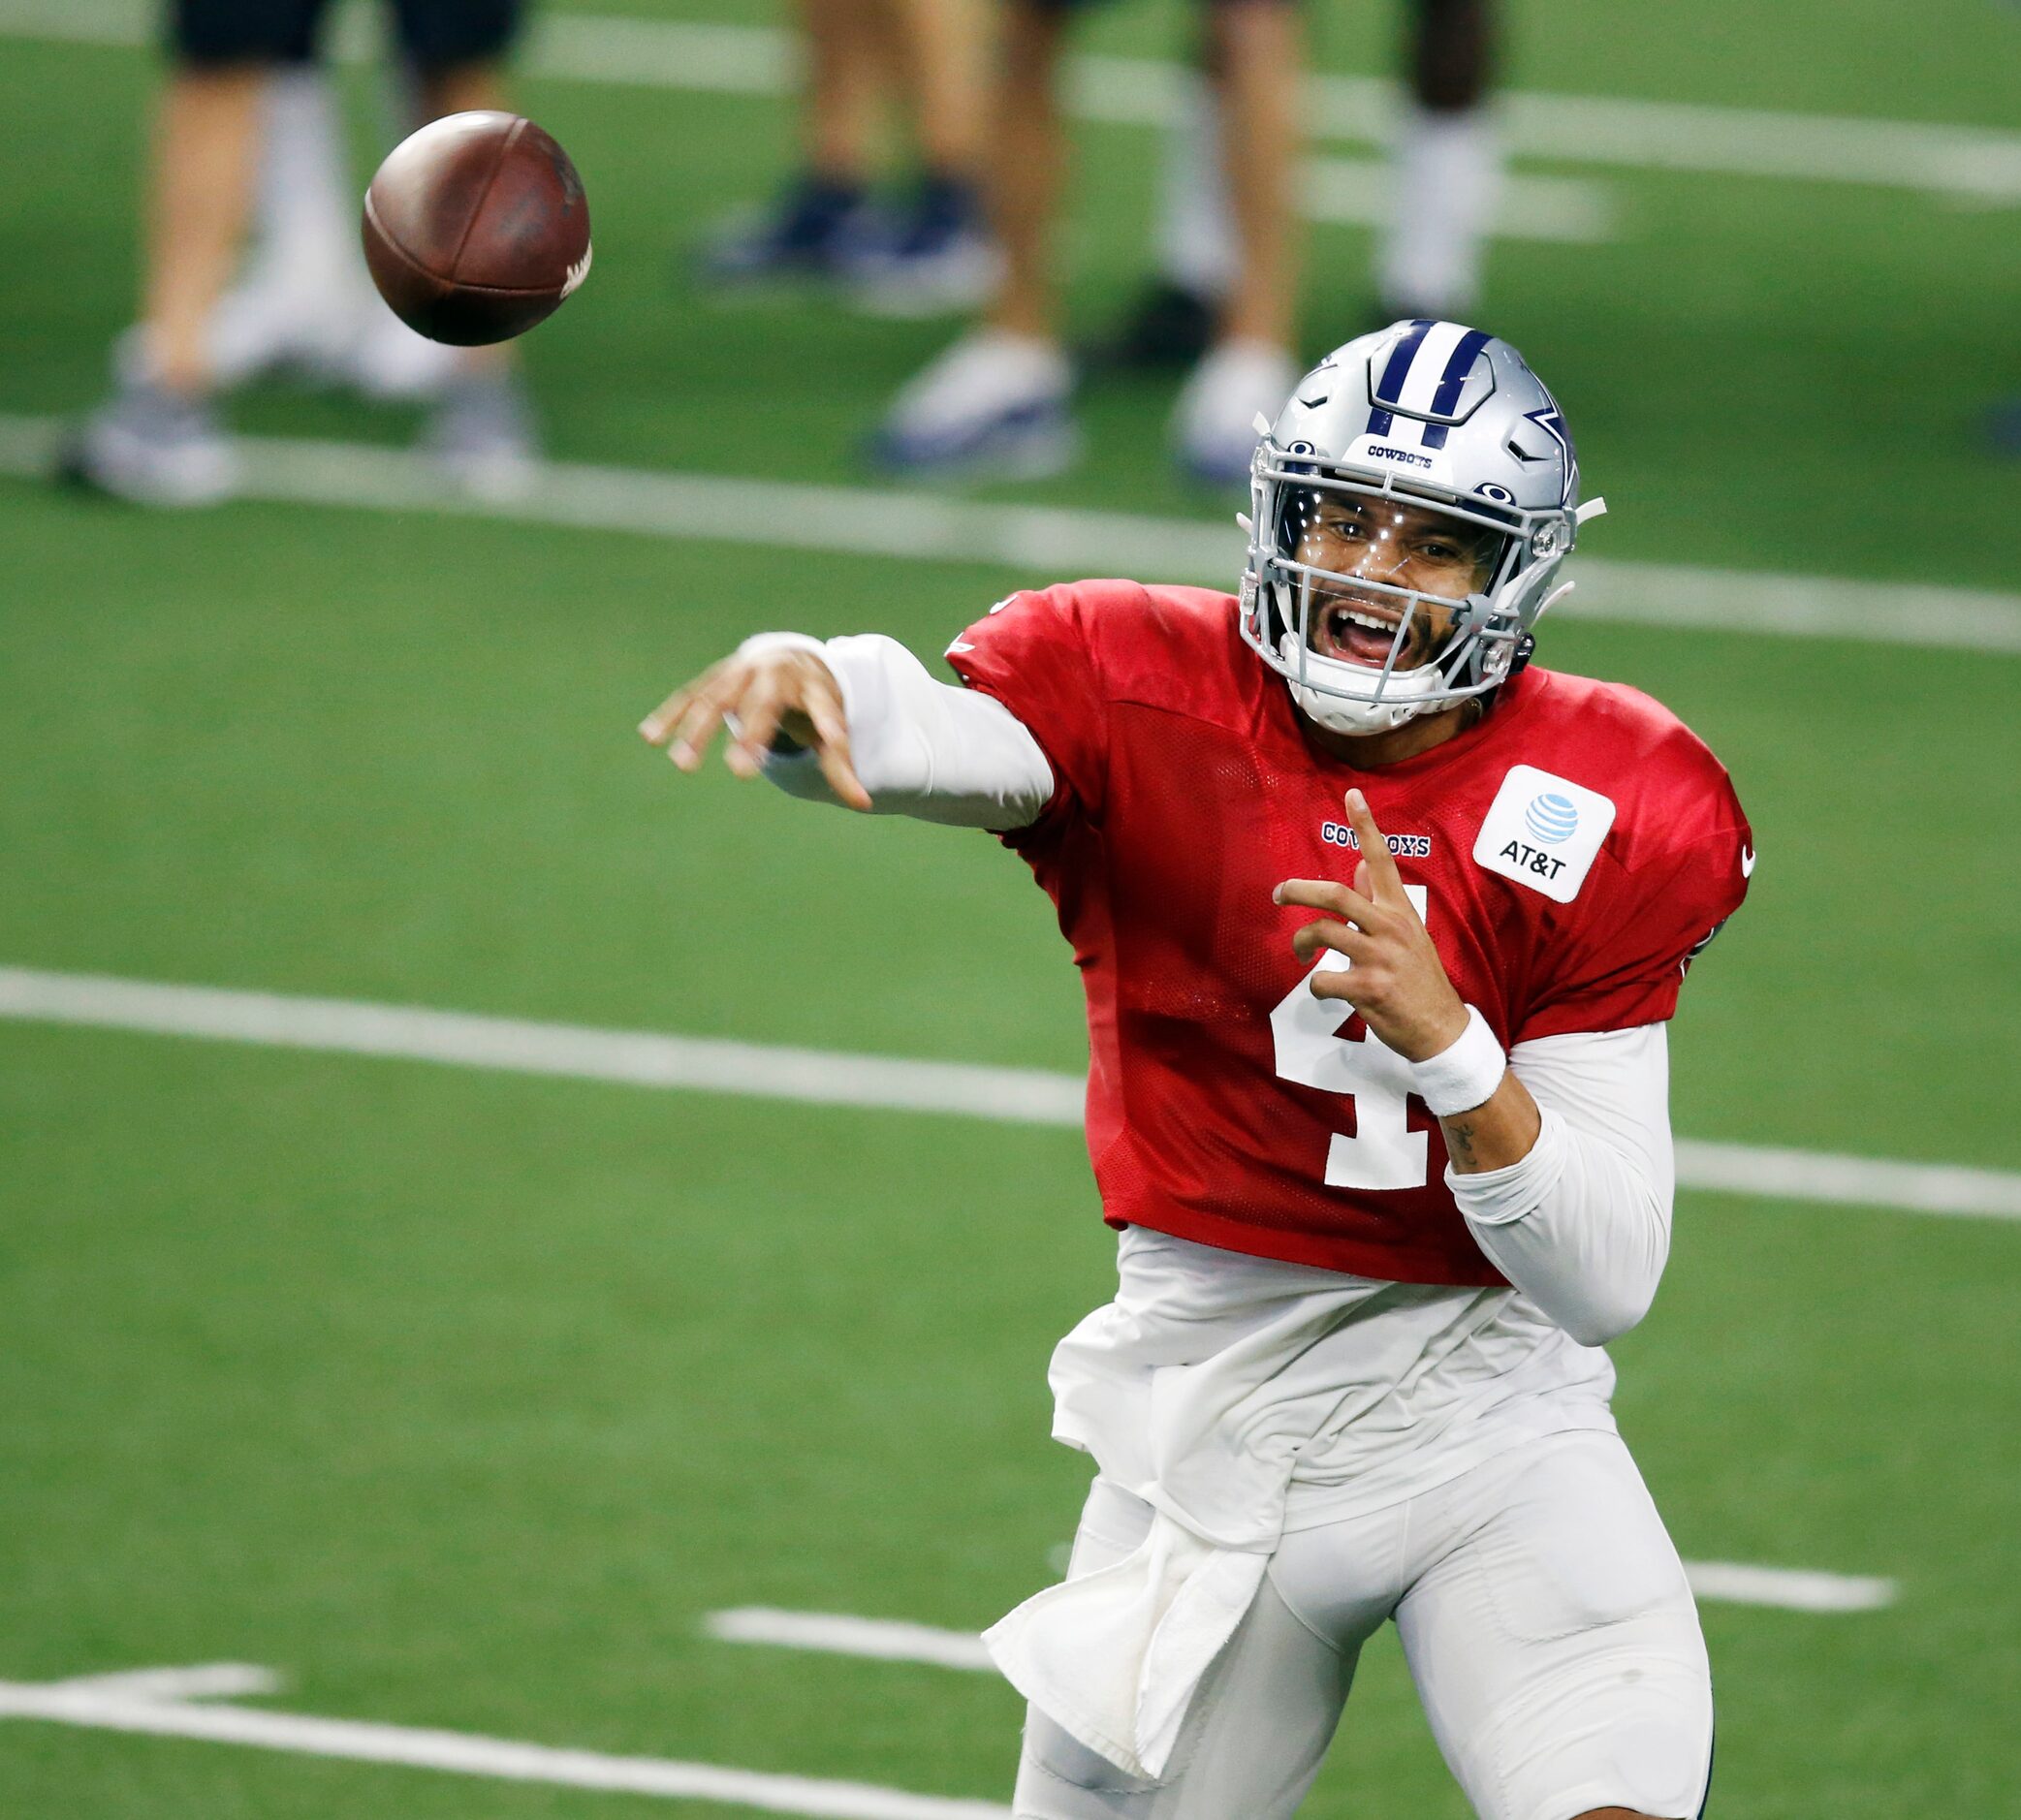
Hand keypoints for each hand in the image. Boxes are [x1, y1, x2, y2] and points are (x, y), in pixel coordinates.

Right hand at [638, 642, 870, 810]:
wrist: (790, 658)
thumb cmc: (813, 702)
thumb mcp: (830, 728)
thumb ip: (841, 764)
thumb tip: (864, 805)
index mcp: (810, 685)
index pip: (819, 708)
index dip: (823, 726)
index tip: (823, 746)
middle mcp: (773, 674)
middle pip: (762, 703)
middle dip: (751, 734)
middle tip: (740, 773)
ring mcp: (740, 673)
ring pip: (717, 699)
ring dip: (698, 731)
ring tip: (682, 765)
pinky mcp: (716, 678)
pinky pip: (690, 696)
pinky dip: (671, 715)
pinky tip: (650, 737)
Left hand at [1273, 788, 1467, 1062]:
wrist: (1442, 1030)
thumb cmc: (1419, 979)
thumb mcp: (1407, 933)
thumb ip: (1379, 899)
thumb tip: (1357, 865)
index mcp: (1399, 911)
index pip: (1381, 860)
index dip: (1366, 827)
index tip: (1352, 795)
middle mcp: (1390, 928)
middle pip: (1336, 894)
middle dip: (1299, 889)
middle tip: (1279, 893)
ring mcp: (1381, 958)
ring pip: (1324, 933)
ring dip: (1302, 943)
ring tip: (1301, 953)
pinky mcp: (1370, 989)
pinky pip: (1324, 979)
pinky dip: (1316, 985)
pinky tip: (1325, 990)